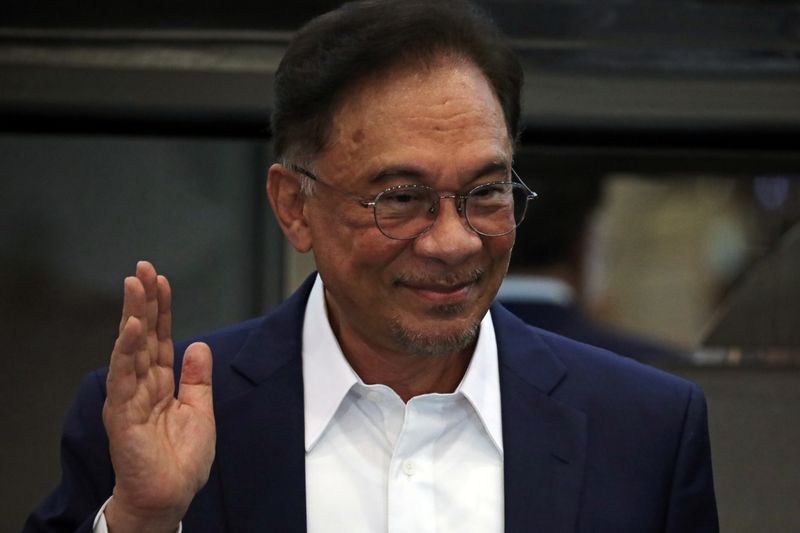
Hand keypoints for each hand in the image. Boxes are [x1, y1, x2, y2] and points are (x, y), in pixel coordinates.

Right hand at [102, 261, 214, 532]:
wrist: (169, 496)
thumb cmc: (180, 460)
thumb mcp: (200, 411)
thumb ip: (197, 378)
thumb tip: (199, 345)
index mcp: (160, 383)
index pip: (160, 337)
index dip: (161, 309)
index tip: (161, 281)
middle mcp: (142, 385)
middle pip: (143, 335)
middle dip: (143, 301)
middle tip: (143, 268)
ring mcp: (129, 397)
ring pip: (130, 348)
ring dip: (132, 316)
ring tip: (135, 285)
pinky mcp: (123, 414)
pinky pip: (125, 378)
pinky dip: (127, 352)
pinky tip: (132, 329)